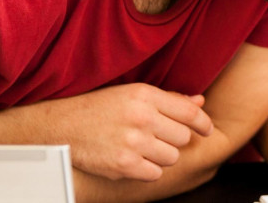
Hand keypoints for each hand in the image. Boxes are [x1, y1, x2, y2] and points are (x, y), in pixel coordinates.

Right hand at [44, 83, 213, 181]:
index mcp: (145, 95)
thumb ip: (168, 99)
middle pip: (183, 137)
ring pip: (172, 157)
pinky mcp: (123, 165)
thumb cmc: (98, 108)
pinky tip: (135, 161)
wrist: (60, 127)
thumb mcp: (132, 94)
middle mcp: (141, 117)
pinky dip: (148, 170)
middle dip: (174, 139)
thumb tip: (200, 102)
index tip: (207, 129)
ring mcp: (133, 142)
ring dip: (162, 156)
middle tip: (157, 137)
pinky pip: (155, 174)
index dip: (204, 123)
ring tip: (144, 148)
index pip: (190, 112)